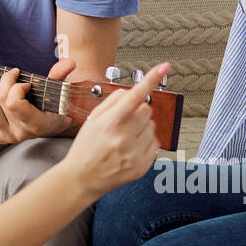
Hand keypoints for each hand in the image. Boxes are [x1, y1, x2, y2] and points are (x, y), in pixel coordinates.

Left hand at [0, 58, 76, 144]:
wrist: (55, 126)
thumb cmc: (56, 106)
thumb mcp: (60, 90)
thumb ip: (61, 76)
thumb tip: (69, 62)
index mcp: (37, 123)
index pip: (13, 104)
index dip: (17, 87)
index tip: (27, 83)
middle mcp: (22, 133)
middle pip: (1, 100)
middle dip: (7, 83)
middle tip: (17, 80)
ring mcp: (9, 137)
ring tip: (11, 93)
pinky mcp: (0, 136)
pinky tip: (5, 102)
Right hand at [62, 62, 168, 199]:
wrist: (82, 178)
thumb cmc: (86, 147)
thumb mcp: (92, 120)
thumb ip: (112, 102)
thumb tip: (132, 92)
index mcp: (109, 124)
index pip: (134, 96)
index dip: (151, 79)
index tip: (164, 67)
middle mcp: (123, 138)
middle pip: (146, 110)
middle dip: (137, 111)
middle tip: (122, 122)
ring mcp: (134, 154)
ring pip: (152, 126)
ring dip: (142, 128)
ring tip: (124, 138)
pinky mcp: (142, 167)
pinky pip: (155, 143)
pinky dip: (146, 142)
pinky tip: (130, 148)